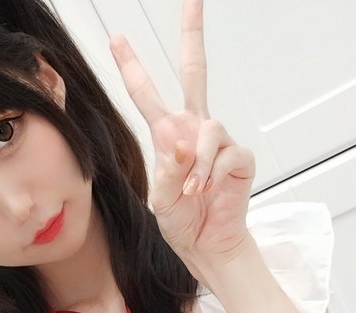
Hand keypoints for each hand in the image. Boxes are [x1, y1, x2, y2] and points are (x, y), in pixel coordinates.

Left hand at [109, 0, 255, 267]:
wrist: (208, 245)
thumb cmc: (183, 222)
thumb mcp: (161, 200)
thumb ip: (167, 172)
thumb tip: (182, 145)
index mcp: (168, 133)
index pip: (146, 93)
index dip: (131, 66)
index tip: (116, 39)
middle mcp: (193, 128)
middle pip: (195, 70)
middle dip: (193, 34)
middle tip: (193, 1)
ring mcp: (218, 141)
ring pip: (208, 131)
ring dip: (198, 165)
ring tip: (194, 191)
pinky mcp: (238, 157)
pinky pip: (225, 154)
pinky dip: (212, 175)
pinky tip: (208, 191)